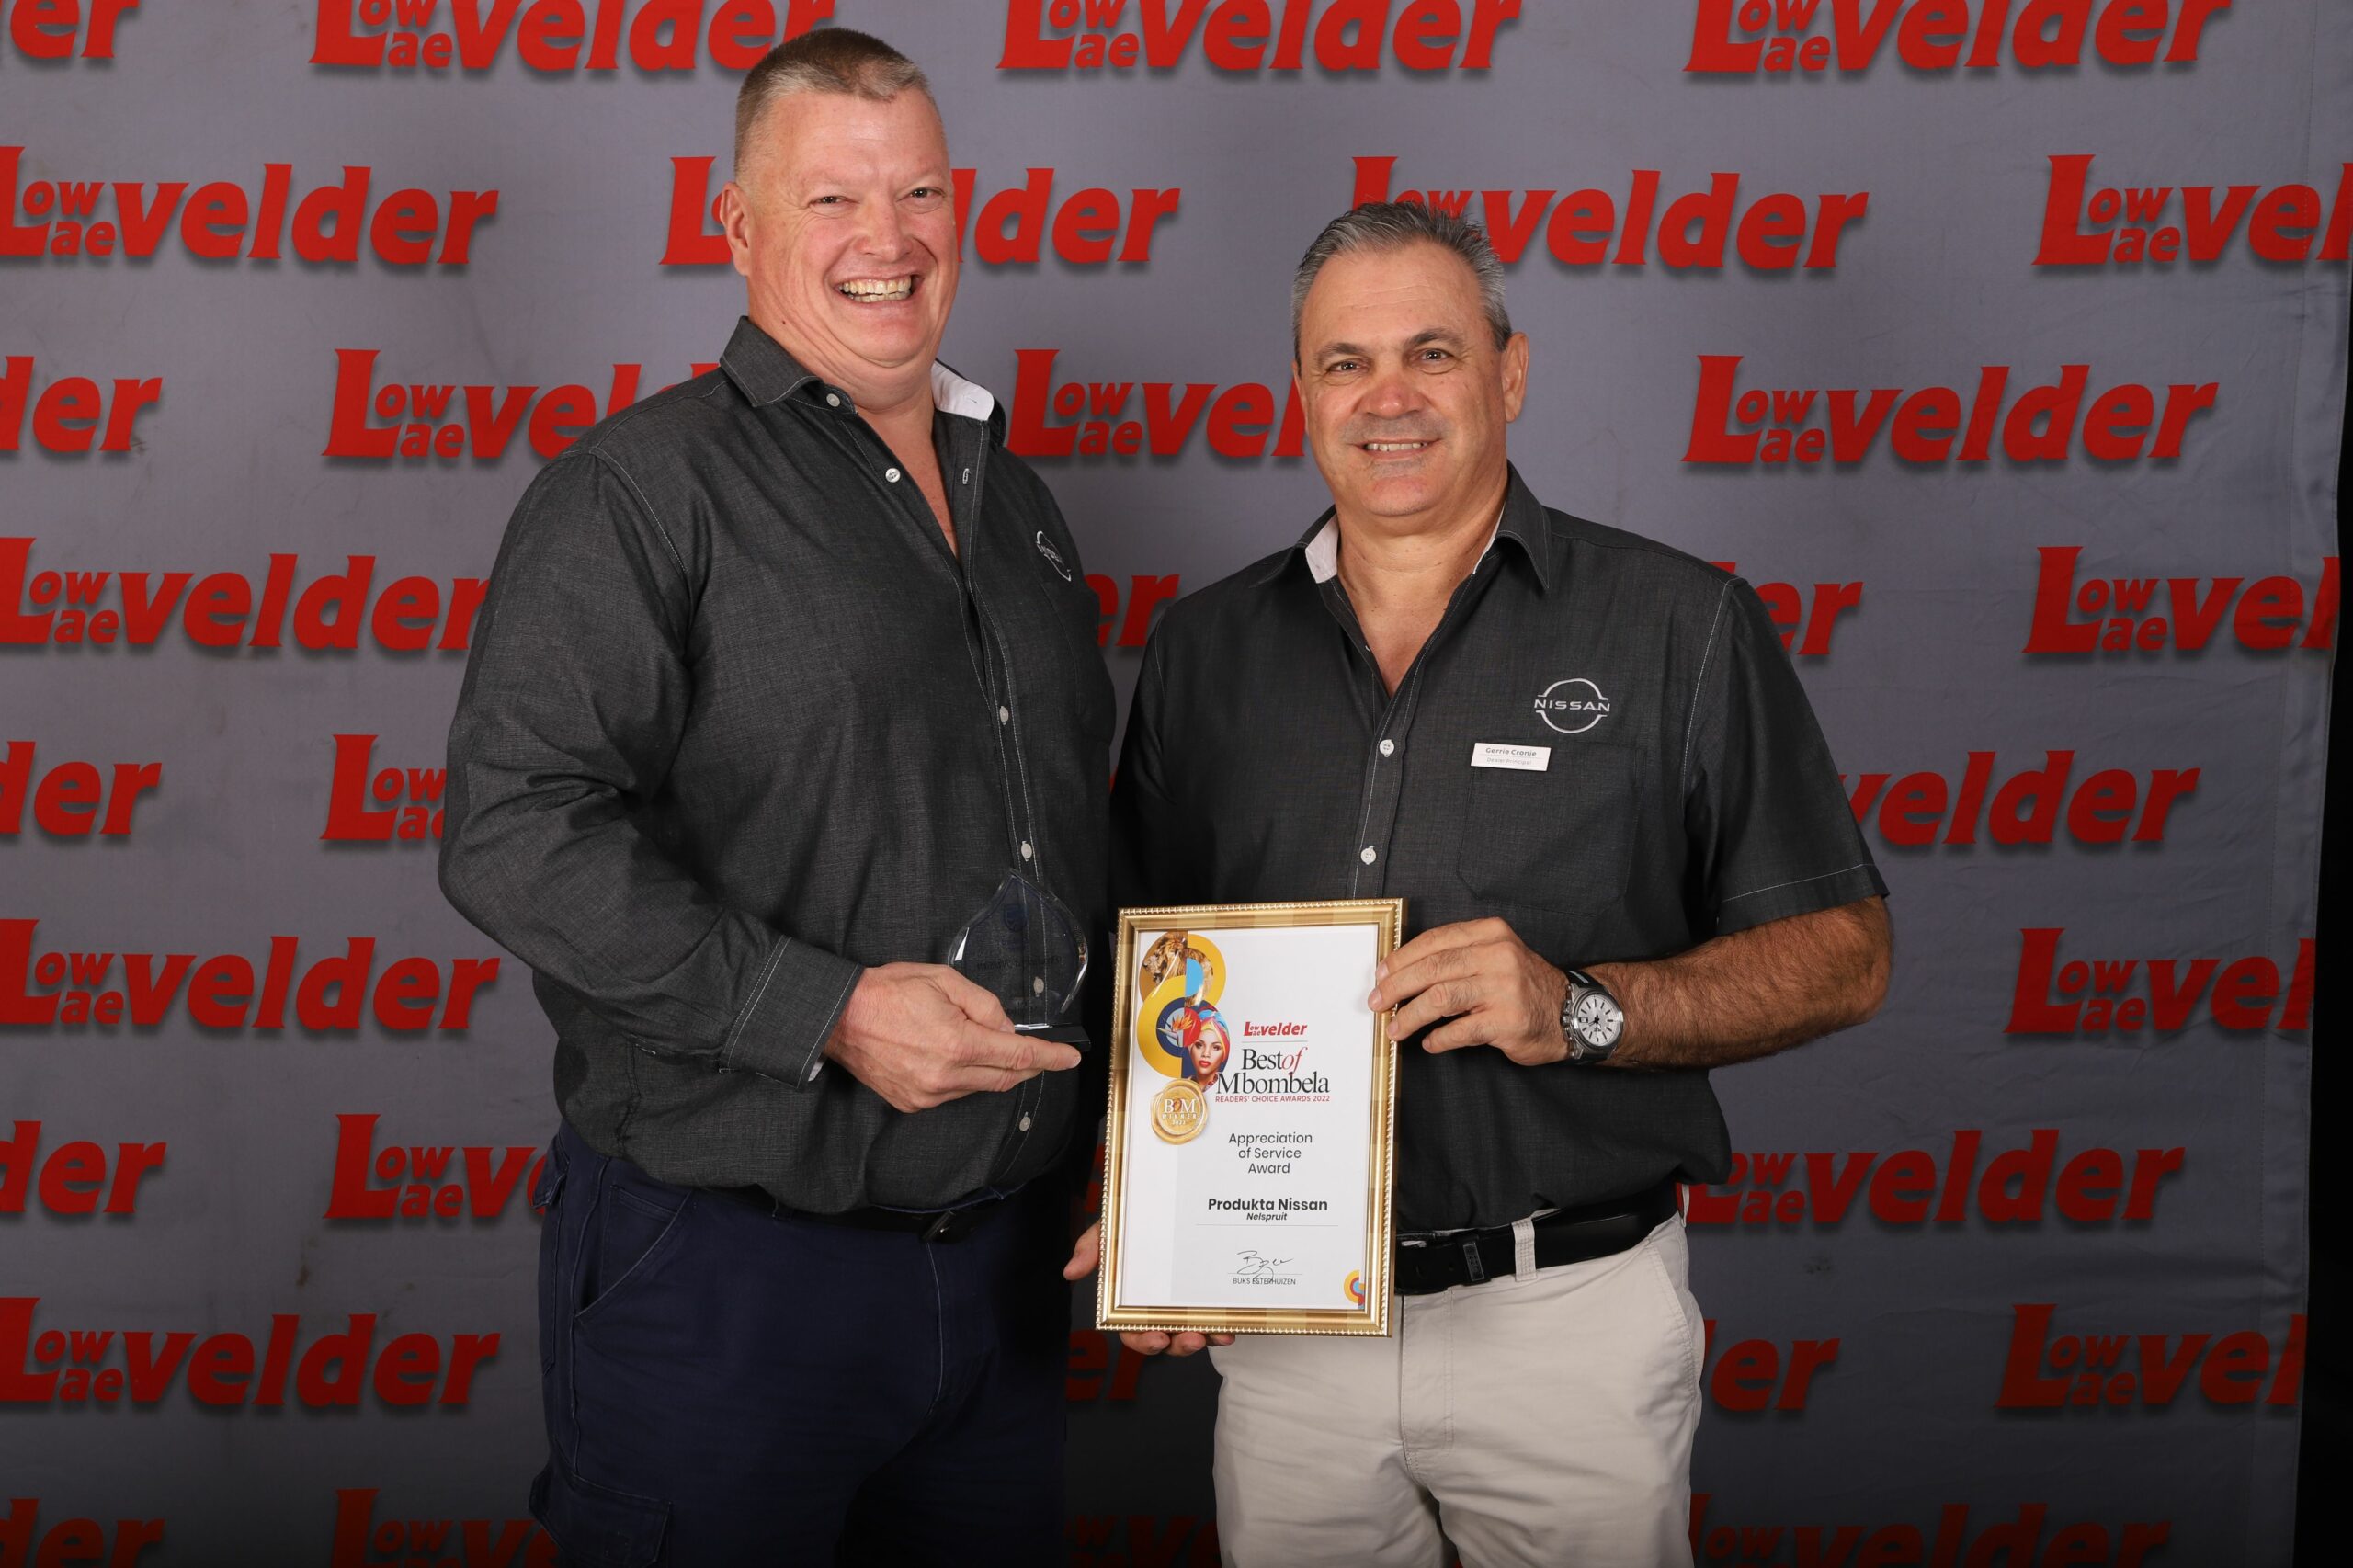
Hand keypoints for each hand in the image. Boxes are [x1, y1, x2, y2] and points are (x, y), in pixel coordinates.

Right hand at [824, 963, 1079, 1113]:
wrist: (839, 1017)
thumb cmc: (888, 991)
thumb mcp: (944, 980)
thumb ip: (984, 1005)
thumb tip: (1007, 1029)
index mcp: (958, 1044)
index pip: (1018, 1056)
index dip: (1050, 1058)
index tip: (1070, 1058)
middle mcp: (946, 1076)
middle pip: (1004, 1078)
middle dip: (1027, 1066)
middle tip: (1041, 1054)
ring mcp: (928, 1094)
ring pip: (979, 1087)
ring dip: (991, 1069)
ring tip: (977, 1042)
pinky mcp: (913, 1103)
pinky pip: (953, 1094)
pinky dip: (964, 1078)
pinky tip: (953, 1057)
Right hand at [1061, 1221, 1231, 1357]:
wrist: (1170, 1202)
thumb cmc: (1134, 1225)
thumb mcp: (1111, 1231)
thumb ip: (1092, 1248)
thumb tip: (1070, 1271)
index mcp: (1132, 1302)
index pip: (1133, 1332)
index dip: (1144, 1341)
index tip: (1156, 1337)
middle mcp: (1158, 1310)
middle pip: (1166, 1341)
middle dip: (1178, 1346)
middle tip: (1191, 1339)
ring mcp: (1184, 1308)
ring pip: (1193, 1336)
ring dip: (1204, 1340)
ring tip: (1215, 1335)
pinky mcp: (1207, 1301)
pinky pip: (1214, 1321)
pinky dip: (1221, 1328)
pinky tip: (1229, 1327)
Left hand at [1368, 917, 1569, 1065]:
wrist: (1571, 1013)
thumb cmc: (1522, 985)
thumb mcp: (1494, 955)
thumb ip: (1456, 957)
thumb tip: (1399, 973)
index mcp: (1490, 933)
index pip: (1434, 941)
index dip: (1401, 959)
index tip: (1380, 975)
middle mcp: (1498, 955)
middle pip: (1432, 968)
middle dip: (1397, 987)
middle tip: (1377, 1002)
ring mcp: (1504, 988)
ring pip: (1440, 999)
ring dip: (1410, 1016)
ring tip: (1395, 1029)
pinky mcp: (1507, 1021)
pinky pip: (1459, 1031)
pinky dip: (1438, 1039)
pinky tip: (1429, 1042)